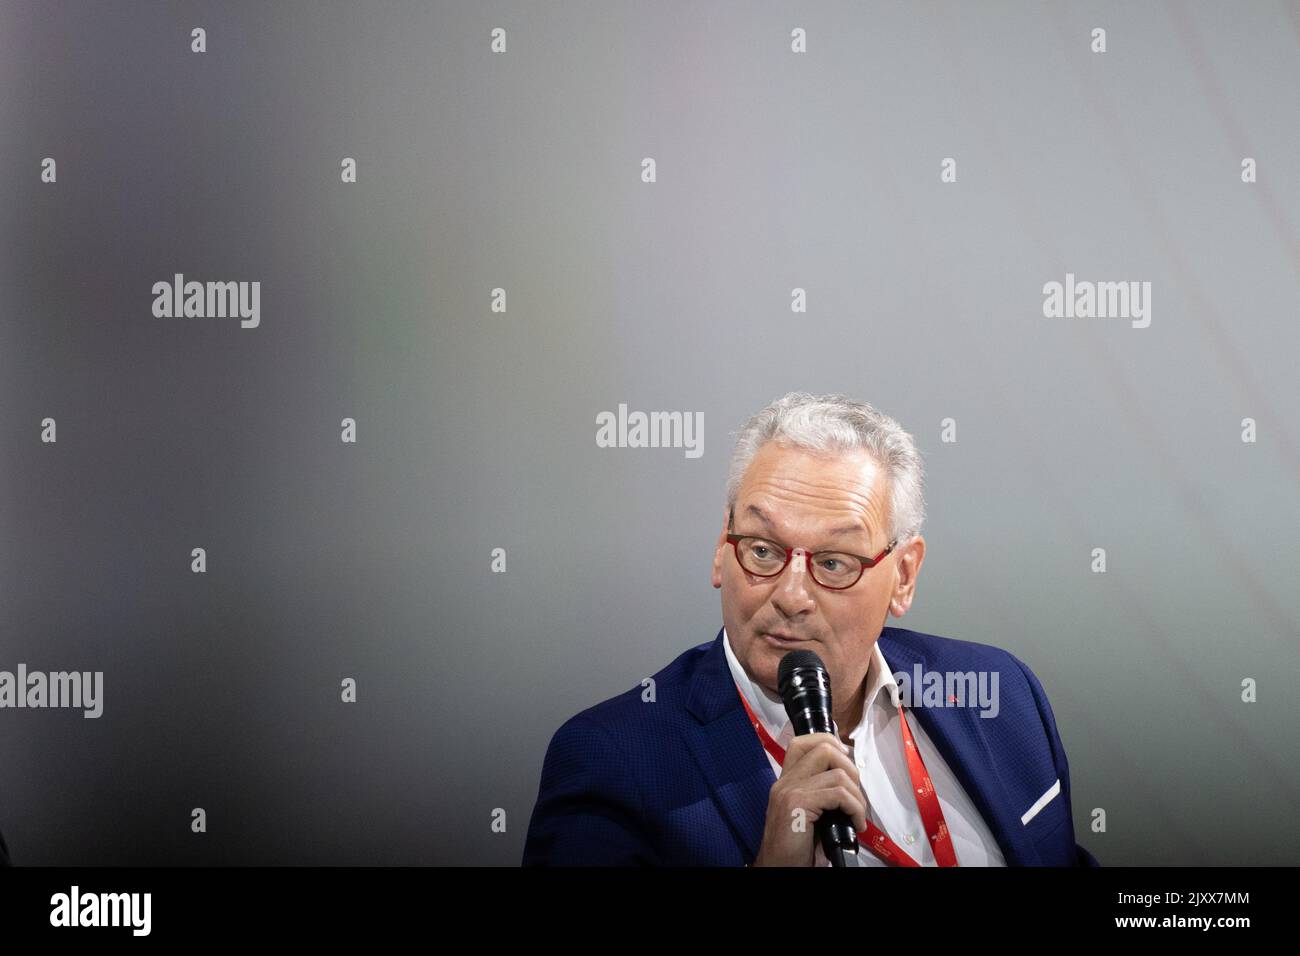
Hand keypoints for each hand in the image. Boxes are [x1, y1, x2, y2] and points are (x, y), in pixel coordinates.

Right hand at [750, 733, 868, 866]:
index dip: (828, 742)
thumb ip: (819, 795)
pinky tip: (856, 823)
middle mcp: (785, 781)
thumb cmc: (794, 848)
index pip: (802, 743)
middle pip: (823, 748)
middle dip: (850, 767)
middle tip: (856, 792)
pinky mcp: (798, 804)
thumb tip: (849, 783)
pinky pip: (839, 794)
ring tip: (857, 814)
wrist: (777, 867)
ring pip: (837, 771)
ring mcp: (790, 790)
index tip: (846, 758)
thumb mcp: (807, 815)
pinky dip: (855, 808)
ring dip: (857, 794)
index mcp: (786, 781)